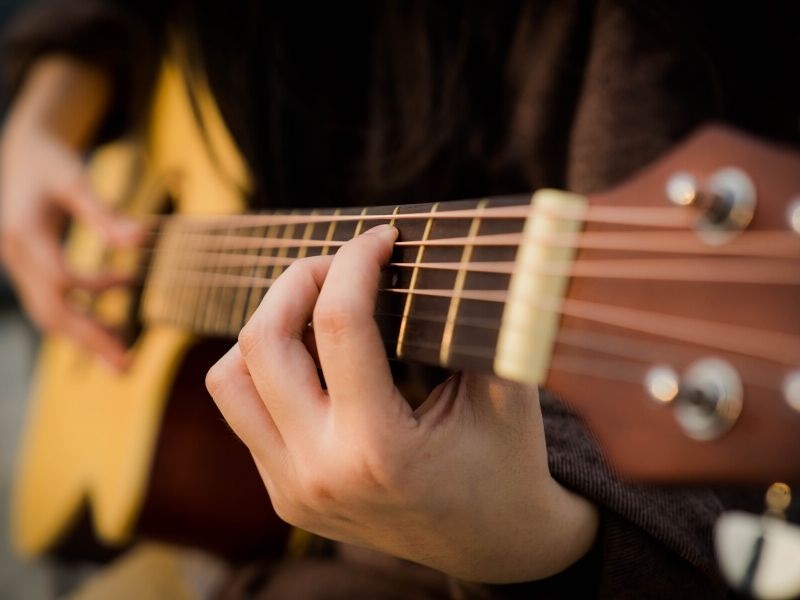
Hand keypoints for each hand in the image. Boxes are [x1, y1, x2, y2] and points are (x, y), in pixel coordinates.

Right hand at [0, 125, 140, 367]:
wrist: (21, 154)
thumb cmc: (51, 162)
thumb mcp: (76, 179)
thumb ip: (104, 212)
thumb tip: (140, 241)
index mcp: (24, 232)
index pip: (58, 277)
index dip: (94, 286)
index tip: (128, 281)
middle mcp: (16, 257)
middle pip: (51, 310)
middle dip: (89, 339)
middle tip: (127, 365)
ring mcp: (19, 268)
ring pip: (49, 315)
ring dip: (85, 339)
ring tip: (123, 360)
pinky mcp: (29, 272)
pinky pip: (51, 307)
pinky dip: (79, 322)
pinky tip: (110, 329)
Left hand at [207, 225, 597, 582]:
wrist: (494, 546)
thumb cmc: (508, 464)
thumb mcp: (508, 392)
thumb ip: (478, 324)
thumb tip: (448, 254)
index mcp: (379, 449)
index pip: (339, 323)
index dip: (355, 261)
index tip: (380, 237)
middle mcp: (319, 473)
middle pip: (263, 342)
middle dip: (298, 280)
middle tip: (339, 263)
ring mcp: (293, 489)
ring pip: (229, 380)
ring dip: (266, 328)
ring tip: (314, 309)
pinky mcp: (284, 496)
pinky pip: (245, 414)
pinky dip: (269, 371)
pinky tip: (315, 359)